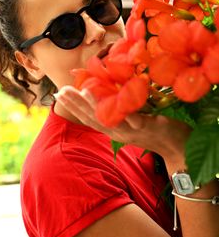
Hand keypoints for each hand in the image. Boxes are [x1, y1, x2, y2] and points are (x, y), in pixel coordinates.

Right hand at [54, 86, 190, 163]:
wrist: (176, 145)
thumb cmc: (153, 129)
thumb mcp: (132, 121)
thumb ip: (118, 111)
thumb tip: (105, 95)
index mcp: (114, 130)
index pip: (89, 118)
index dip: (74, 107)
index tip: (59, 94)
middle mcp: (118, 132)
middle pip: (93, 118)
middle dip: (76, 105)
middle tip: (61, 91)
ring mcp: (131, 131)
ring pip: (108, 119)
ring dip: (94, 106)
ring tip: (80, 91)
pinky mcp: (146, 127)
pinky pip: (131, 117)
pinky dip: (120, 109)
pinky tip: (112, 99)